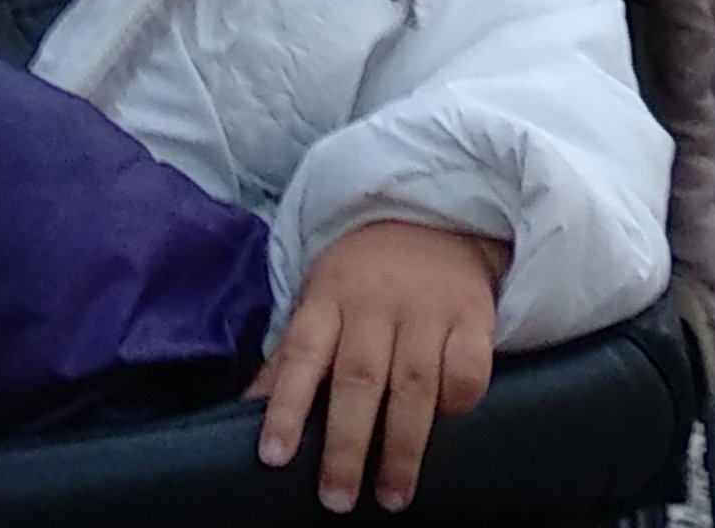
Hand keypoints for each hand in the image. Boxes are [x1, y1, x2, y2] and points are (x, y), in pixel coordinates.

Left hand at [250, 218, 506, 512]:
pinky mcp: (471, 313)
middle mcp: (376, 304)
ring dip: (403, 445)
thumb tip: (243, 413)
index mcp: (329, 300)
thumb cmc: (364, 276)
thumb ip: (289, 359)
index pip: (301, 355)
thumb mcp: (318, 301)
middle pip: (359, 379)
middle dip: (347, 445)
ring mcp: (427, 308)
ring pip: (414, 383)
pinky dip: (458, 400)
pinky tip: (447, 427)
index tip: (274, 457)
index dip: (286, 407)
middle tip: (337, 498)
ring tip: (392, 494)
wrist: (434, 216)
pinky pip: (467, 366)